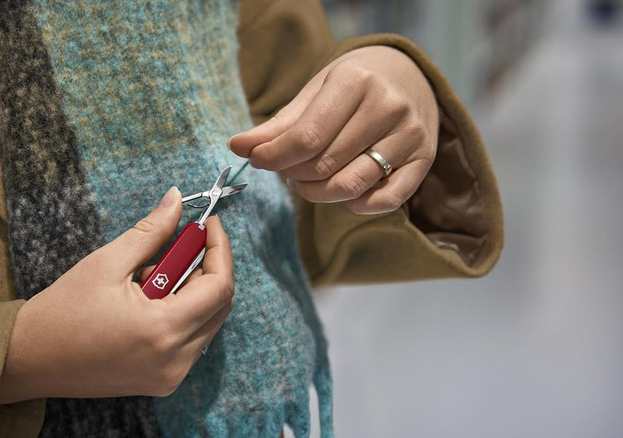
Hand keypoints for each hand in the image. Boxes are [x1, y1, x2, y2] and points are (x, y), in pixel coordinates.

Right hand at [0, 187, 234, 403]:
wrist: (28, 359)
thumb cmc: (62, 310)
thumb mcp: (108, 262)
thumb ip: (152, 231)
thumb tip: (176, 199)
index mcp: (163, 330)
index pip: (220, 287)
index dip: (220, 249)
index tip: (209, 223)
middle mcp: (175, 360)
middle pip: (220, 305)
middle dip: (208, 267)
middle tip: (181, 242)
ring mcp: (170, 376)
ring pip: (208, 323)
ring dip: (193, 291)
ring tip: (150, 275)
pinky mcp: (162, 382)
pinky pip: (191, 340)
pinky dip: (181, 313)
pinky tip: (148, 300)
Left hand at [229, 45, 438, 213]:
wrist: (410, 75)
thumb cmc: (353, 85)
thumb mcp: (315, 92)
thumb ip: (278, 124)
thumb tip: (237, 147)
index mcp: (356, 81)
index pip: (306, 137)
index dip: (274, 157)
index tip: (257, 160)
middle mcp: (388, 107)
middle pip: (325, 165)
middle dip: (293, 175)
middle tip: (285, 170)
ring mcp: (411, 136)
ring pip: (351, 186)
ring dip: (317, 193)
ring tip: (306, 181)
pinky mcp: (424, 160)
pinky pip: (386, 200)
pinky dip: (355, 204)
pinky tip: (342, 191)